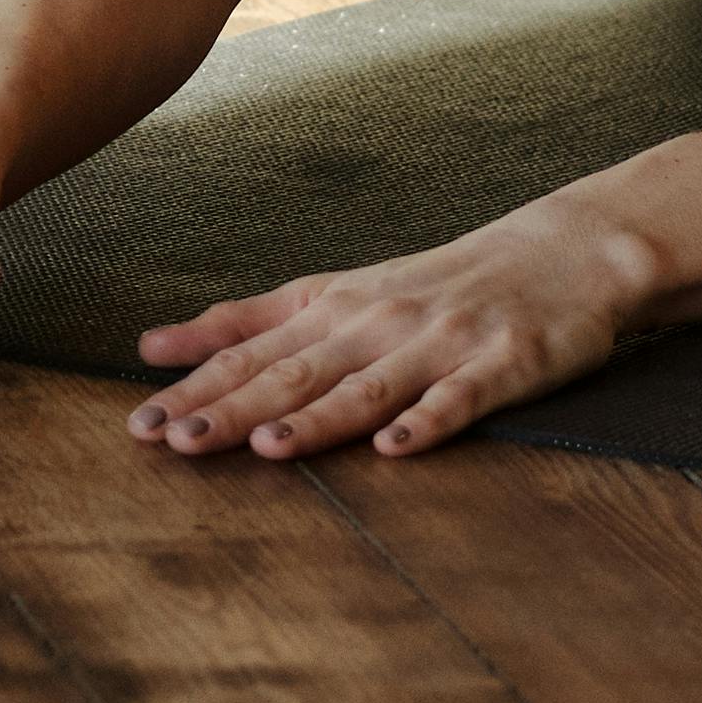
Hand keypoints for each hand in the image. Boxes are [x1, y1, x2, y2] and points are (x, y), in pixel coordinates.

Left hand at [126, 204, 650, 462]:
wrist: (562, 254)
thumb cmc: (437, 284)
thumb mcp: (337, 293)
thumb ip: (249, 320)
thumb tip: (154, 345)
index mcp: (334, 307)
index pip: (251, 350)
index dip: (194, 384)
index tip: (139, 419)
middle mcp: (377, 321)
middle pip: (295, 371)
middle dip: (231, 407)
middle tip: (174, 439)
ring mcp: (440, 344)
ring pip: (368, 386)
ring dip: (317, 419)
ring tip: (268, 448)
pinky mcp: (503, 366)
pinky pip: (460, 399)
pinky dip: (426, 422)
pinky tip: (395, 448)